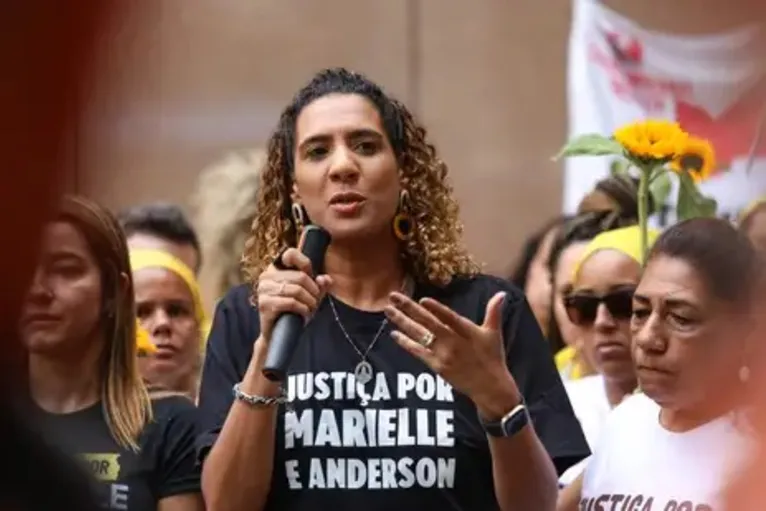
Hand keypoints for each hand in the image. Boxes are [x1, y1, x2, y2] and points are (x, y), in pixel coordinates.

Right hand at [255, 248, 331, 342]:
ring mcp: (263, 290)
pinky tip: (304, 314)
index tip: (312, 278)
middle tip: (315, 302)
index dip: (306, 264)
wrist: (277, 334)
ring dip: (309, 302)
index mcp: (276, 268)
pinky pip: (291, 303)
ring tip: (311, 308)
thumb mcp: (310, 296)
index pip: (290, 253)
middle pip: (300, 276)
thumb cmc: (293, 311)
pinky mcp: (264, 304)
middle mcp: (267, 276)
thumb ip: (319, 285)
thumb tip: (325, 279)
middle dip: (313, 291)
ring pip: (297, 290)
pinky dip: (302, 309)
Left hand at [384, 291, 520, 418]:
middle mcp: (453, 342)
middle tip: (393, 296)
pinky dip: (406, 343)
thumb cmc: (492, 357)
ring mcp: (444, 355)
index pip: (449, 317)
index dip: (436, 309)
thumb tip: (502, 293)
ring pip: (419, 335)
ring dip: (402, 321)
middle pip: (428, 323)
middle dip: (409, 308)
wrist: (490, 387)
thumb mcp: (494, 333)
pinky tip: (394, 334)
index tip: (422, 300)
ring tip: (388, 310)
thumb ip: (494, 311)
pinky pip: (419, 352)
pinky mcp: (437, 366)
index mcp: (467, 331)